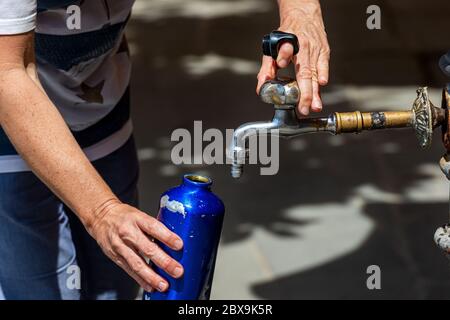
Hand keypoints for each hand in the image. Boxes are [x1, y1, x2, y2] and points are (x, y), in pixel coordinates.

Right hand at [87, 199, 183, 292]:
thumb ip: (154, 227)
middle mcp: (128, 233)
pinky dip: (141, 280)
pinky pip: (129, 270)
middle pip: (147, 249)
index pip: (154, 227)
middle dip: (164, 262)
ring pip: (137, 264)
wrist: (100, 217)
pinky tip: (150, 286)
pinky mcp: (115, 257)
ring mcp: (120, 246)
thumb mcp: (140, 214)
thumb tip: (172, 241)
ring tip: (164, 284)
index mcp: (137, 219)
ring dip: (152, 276)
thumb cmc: (124, 216)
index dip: (167, 237)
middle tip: (177, 270)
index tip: (179, 245)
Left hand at [257, 0, 329, 115]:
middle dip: (304, 92)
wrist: (304, 16)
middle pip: (305, 72)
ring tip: (315, 106)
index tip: (281, 63)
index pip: (286, 49)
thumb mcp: (273, 47)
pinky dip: (323, 77)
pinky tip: (322, 87)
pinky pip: (324, 67)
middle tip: (303, 108)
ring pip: (316, 74)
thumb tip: (261, 86)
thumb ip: (267, 68)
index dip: (284, 55)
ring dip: (316, 92)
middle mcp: (304, 47)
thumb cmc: (287, 34)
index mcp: (289, 43)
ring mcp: (316, 50)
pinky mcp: (324, 52)